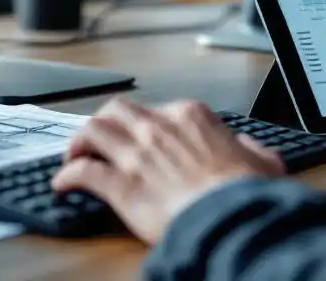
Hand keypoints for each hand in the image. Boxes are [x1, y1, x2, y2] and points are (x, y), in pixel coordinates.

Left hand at [52, 97, 284, 244]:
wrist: (234, 217)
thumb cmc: (246, 193)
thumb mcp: (263, 163)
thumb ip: (253, 150)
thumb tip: (251, 149)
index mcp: (190, 117)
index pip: (157, 110)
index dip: (144, 123)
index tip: (140, 136)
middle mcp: (158, 129)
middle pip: (116, 109)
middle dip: (103, 120)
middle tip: (98, 137)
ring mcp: (137, 155)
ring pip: (93, 130)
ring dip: (79, 141)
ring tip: (74, 154)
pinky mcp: (122, 185)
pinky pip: (85, 172)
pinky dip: (69, 176)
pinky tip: (63, 184)